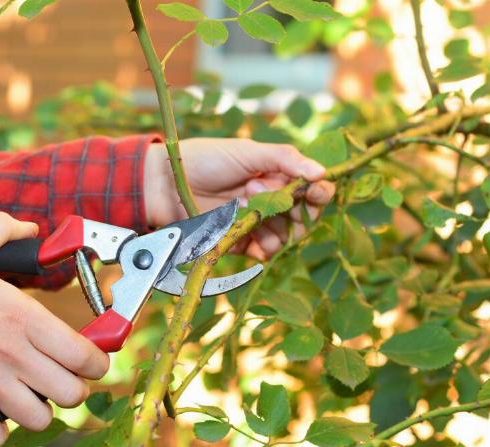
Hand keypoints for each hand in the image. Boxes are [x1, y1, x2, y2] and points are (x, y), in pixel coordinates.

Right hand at [0, 212, 108, 446]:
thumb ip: (4, 230)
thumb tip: (30, 226)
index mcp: (23, 316)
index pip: (85, 356)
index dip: (97, 363)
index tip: (91, 361)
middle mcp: (12, 353)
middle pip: (71, 394)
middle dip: (72, 389)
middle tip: (60, 379)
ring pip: (39, 420)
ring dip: (39, 411)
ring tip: (29, 397)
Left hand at [143, 138, 335, 258]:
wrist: (167, 183)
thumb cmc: (206, 159)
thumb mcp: (248, 152)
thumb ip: (285, 159)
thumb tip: (322, 172)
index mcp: (277, 176)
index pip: (311, 190)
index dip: (319, 192)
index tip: (317, 191)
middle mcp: (270, 200)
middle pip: (303, 217)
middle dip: (294, 210)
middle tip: (264, 193)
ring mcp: (256, 223)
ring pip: (285, 236)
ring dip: (273, 224)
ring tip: (245, 203)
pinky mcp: (240, 242)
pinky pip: (264, 252)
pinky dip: (263, 246)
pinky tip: (249, 232)